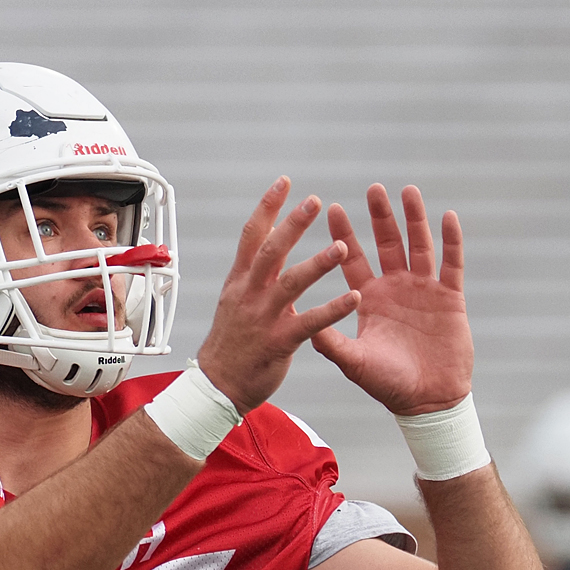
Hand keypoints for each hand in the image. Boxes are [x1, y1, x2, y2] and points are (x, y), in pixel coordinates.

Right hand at [194, 178, 356, 414]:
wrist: (216, 387)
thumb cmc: (230, 345)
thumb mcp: (235, 303)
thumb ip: (254, 278)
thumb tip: (270, 253)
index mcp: (240, 281)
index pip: (252, 235)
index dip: (268, 206)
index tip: (285, 182)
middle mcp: (249, 294)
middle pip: (271, 251)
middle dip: (293, 224)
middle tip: (316, 201)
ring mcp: (263, 318)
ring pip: (290, 284)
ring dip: (317, 264)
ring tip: (342, 247)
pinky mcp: (278, 343)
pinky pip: (309, 324)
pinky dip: (332, 311)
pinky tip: (353, 299)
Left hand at [310, 185, 473, 415]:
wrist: (428, 401)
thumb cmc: (388, 385)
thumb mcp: (354, 362)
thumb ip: (331, 341)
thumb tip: (302, 322)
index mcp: (369, 300)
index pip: (352, 260)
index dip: (343, 235)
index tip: (330, 208)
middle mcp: (395, 289)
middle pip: (387, 244)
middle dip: (379, 217)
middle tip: (372, 188)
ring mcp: (424, 290)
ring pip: (419, 245)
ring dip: (414, 219)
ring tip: (407, 191)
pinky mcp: (450, 297)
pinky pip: (452, 263)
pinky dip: (451, 240)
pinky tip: (447, 216)